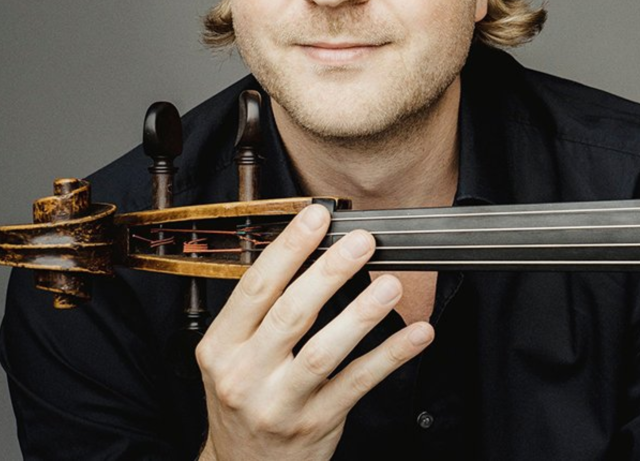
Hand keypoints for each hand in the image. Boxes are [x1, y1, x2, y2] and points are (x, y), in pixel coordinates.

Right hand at [196, 204, 434, 460]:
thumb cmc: (244, 399)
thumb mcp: (231, 355)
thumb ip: (259, 312)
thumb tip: (307, 248)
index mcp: (221, 346)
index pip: (256, 287)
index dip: (289, 248)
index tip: (318, 217)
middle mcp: (245, 375)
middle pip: (291, 314)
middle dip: (329, 273)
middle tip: (362, 242)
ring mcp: (280, 403)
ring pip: (323, 352)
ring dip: (361, 316)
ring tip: (391, 285)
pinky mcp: (315, 424)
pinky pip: (357, 384)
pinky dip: (390, 357)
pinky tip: (417, 335)